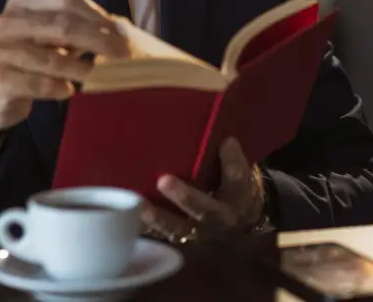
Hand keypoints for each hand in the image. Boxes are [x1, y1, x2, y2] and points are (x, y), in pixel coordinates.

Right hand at [0, 0, 129, 147]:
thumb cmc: (29, 58)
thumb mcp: (49, 36)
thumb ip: (77, 28)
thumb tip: (122, 29)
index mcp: (22, 2)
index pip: (65, 0)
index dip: (97, 15)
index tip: (122, 33)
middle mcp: (6, 21)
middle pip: (63, 25)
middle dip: (99, 40)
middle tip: (124, 55)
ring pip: (52, 58)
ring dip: (83, 69)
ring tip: (102, 76)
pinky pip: (38, 84)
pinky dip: (59, 88)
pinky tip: (69, 91)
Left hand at [143, 138, 266, 243]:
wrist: (239, 223)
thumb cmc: (233, 185)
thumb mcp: (238, 171)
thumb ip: (229, 157)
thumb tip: (220, 134)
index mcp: (240, 195)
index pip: (238, 179)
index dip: (232, 161)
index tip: (226, 142)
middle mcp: (221, 217)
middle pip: (205, 209)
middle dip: (185, 196)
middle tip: (164, 180)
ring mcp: (201, 232)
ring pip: (180, 227)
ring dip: (159, 217)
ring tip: (141, 204)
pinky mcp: (183, 238)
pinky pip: (165, 234)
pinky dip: (149, 225)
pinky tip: (132, 212)